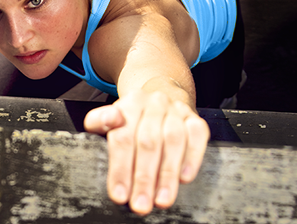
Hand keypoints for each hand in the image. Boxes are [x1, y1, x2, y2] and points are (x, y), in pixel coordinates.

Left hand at [84, 90, 209, 215]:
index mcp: (129, 105)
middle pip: (148, 142)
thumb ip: (99, 122)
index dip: (120, 169)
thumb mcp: (110, 117)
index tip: (119, 195)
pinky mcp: (195, 118)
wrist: (162, 92)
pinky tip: (184, 178)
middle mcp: (153, 105)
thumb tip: (102, 122)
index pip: (122, 138)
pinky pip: (197, 136)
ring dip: (168, 175)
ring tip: (162, 200)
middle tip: (141, 205)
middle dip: (144, 179)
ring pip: (173, 141)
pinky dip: (192, 158)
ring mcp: (176, 110)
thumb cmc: (134, 116)